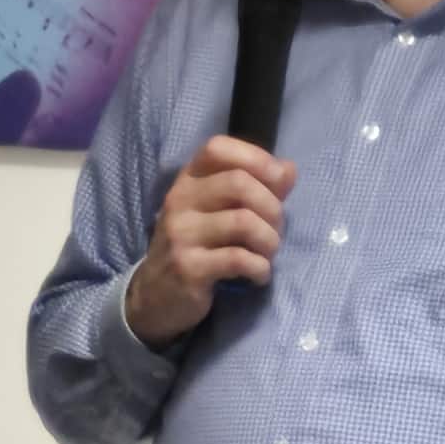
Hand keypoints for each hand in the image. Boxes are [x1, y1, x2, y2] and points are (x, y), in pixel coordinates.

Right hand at [124, 137, 296, 346]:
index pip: (217, 148)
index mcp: (188, 180)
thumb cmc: (197, 247)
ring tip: (267, 254)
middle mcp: (180, 200)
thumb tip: (288, 169)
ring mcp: (181, 234)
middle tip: (275, 229)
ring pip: (243, 222)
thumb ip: (255, 188)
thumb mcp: (219, 212)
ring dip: (269, 240)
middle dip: (272, 207)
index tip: (278, 181)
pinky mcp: (188, 267)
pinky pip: (238, 259)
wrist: (156, 296)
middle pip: (238, 183)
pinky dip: (260, 268)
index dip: (255, 158)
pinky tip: (259, 274)